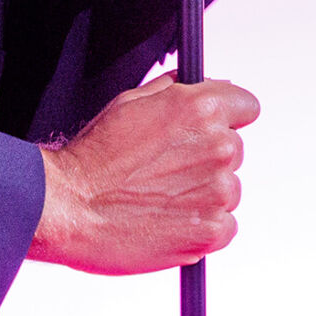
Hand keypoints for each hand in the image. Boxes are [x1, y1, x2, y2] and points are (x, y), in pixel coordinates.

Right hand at [27, 73, 260, 274]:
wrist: (70, 207)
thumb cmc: (93, 158)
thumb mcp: (130, 101)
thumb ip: (175, 91)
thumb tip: (200, 85)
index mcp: (200, 109)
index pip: (246, 106)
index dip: (227, 117)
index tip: (210, 131)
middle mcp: (217, 146)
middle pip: (234, 150)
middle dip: (206, 158)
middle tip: (167, 170)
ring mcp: (217, 191)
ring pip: (228, 190)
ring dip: (203, 194)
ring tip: (160, 198)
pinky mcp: (212, 230)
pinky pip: (225, 226)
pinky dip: (202, 227)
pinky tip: (168, 221)